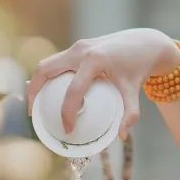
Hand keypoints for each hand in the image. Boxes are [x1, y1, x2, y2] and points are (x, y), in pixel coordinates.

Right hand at [26, 28, 179, 138]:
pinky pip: (56, 62)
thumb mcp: (135, 90)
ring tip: (36, 104)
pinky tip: (50, 92)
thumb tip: (121, 136)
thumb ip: (130, 114)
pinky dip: (49, 76)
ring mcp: (77, 46)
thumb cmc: (139, 66)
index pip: (74, 90)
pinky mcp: (78, 47)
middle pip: (45, 70)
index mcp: (94, 60)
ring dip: (38, 82)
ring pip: (47, 63)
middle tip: (33, 114)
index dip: (67, 112)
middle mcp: (81, 50)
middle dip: (35, 92)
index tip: (67, 129)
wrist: (146, 43)